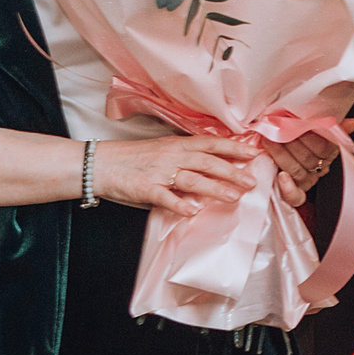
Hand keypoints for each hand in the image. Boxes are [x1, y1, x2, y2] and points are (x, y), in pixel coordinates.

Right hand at [95, 136, 257, 217]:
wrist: (99, 164)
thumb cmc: (133, 158)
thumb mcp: (162, 151)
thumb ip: (185, 157)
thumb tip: (214, 165)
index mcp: (176, 145)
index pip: (210, 143)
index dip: (232, 148)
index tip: (254, 153)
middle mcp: (171, 156)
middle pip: (207, 162)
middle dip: (231, 171)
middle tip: (251, 181)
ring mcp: (159, 173)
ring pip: (192, 179)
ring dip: (214, 188)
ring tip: (234, 197)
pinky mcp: (145, 189)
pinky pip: (165, 197)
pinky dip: (180, 204)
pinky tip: (193, 211)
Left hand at [261, 118, 353, 210]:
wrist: (283, 154)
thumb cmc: (299, 139)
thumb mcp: (317, 130)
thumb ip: (334, 127)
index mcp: (329, 154)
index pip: (325, 147)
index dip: (310, 135)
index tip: (296, 121)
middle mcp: (320, 169)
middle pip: (308, 158)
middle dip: (290, 141)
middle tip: (276, 127)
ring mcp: (308, 181)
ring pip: (297, 171)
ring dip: (281, 155)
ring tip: (269, 140)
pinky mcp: (296, 194)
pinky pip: (295, 197)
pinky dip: (288, 188)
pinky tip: (281, 176)